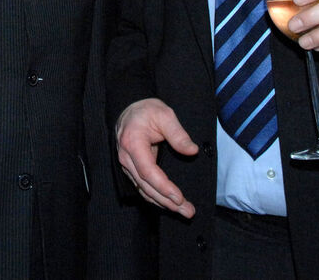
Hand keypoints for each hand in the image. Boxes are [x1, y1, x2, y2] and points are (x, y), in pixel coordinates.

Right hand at [115, 98, 198, 217]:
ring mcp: (127, 165)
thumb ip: (178, 134)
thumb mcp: (165, 115)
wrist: (129, 108)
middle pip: (146, 186)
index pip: (148, 171)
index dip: (164, 187)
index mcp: (133, 143)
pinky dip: (155, 198)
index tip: (179, 197)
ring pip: (144, 190)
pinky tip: (168, 204)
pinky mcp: (131, 169)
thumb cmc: (146, 111)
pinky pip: (142, 187)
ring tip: (184, 211)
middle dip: (167, 201)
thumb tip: (192, 151)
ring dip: (163, 203)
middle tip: (188, 211)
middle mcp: (126, 157)